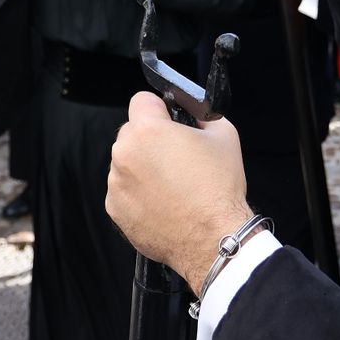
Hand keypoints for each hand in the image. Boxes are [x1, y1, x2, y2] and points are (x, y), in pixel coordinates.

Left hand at [107, 92, 253, 290]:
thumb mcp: (224, 135)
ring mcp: (116, 183)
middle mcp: (125, 154)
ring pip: (126, 163)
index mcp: (148, 130)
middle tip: (176, 158)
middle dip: (150, 140)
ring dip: (143, 168)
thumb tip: (192, 114)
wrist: (213, 238)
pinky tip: (163, 202)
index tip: (168, 121)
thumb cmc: (219, 189)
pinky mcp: (114, 208)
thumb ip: (201, 116)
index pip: (141, 101)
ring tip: (172, 185)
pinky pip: (123, 190)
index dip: (159, 109)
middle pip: (131, 133)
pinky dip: (138, 193)